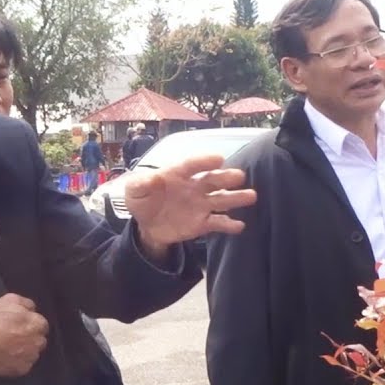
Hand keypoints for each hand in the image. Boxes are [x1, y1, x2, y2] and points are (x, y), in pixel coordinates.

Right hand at [0, 294, 48, 376]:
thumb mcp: (8, 300)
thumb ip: (25, 303)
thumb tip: (32, 308)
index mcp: (37, 324)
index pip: (42, 325)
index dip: (30, 324)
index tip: (20, 325)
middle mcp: (38, 342)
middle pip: (39, 340)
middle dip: (30, 338)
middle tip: (14, 336)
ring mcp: (31, 357)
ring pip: (32, 353)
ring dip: (24, 351)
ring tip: (8, 348)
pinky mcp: (22, 370)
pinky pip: (23, 365)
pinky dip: (16, 362)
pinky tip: (6, 357)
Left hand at [124, 154, 256, 257]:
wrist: (147, 226)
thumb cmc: (143, 201)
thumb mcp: (134, 191)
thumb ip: (140, 184)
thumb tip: (150, 179)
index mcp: (177, 174)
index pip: (192, 165)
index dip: (204, 161)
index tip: (218, 159)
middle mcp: (194, 187)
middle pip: (212, 180)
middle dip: (226, 177)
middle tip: (239, 176)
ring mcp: (200, 204)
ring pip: (220, 199)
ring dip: (235, 198)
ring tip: (251, 196)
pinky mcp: (202, 223)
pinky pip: (217, 222)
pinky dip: (229, 224)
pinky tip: (239, 226)